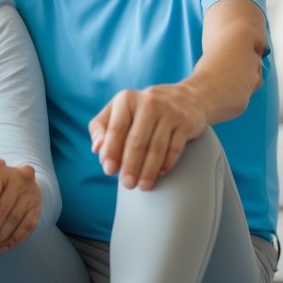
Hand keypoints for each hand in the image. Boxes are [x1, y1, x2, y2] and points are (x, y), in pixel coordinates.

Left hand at [0, 158, 41, 253]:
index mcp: (3, 173)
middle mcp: (20, 183)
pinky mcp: (38, 209)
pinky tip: (3, 248)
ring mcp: (31, 196)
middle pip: (4, 209)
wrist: (25, 180)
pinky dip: (15, 240)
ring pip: (15, 220)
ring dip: (1, 238)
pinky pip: (27, 227)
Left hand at [89, 84, 207, 190]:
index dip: (111, 151)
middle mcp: (148, 102)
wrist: (185, 98)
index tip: (109, 170)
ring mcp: (168, 112)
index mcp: (126, 99)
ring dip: (148, 170)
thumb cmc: (143, 109)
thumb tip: (96, 148)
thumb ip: (101, 127)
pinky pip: (174, 148)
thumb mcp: (119, 110)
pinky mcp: (185, 122)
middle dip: (131, 166)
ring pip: (156, 147)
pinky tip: (160, 174)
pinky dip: (166, 164)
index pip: (116, 128)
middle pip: (137, 141)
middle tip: (127, 184)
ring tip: (143, 185)